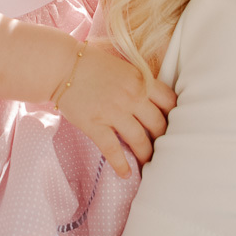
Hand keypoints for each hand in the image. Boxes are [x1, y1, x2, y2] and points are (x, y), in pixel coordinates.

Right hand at [57, 40, 176, 177]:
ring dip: (147, 155)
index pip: (170, 102)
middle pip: (158, 124)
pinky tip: (126, 174)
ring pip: (140, 140)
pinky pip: (113, 150)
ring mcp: (113, 112)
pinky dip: (121, 165)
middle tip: (165, 148)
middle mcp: (131, 96)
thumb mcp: (122, 63)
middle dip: (163, 139)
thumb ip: (139, 79)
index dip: (175, 116)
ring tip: (150, 164)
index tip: (174, 125)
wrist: (60, 65)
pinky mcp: (95, 125)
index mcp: (140, 79)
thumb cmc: (90, 61)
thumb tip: (153, 94)